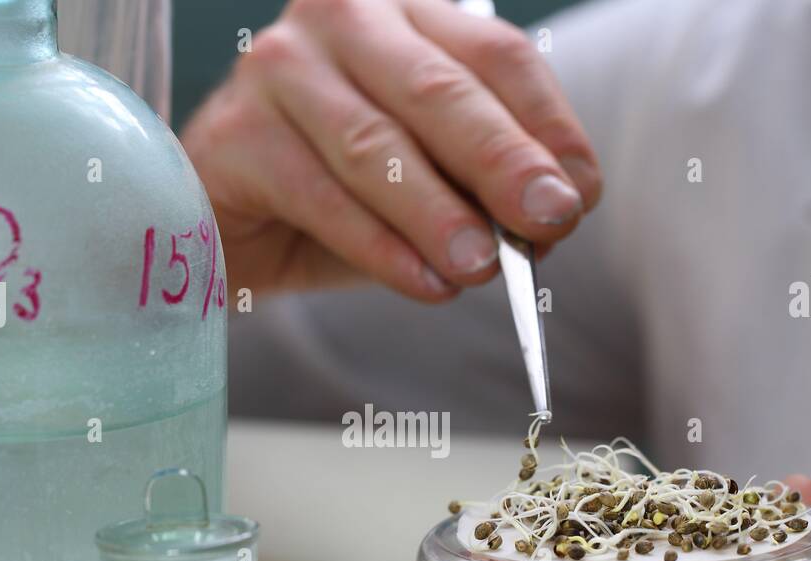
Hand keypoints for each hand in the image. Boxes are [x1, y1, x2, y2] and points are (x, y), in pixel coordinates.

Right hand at [181, 0, 601, 300]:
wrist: (230, 221)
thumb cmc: (340, 193)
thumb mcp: (428, 180)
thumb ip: (482, 185)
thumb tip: (551, 215)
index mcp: (406, 14)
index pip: (495, 55)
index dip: (547, 125)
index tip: (579, 194)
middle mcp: (341, 19)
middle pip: (439, 91)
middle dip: (502, 163)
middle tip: (548, 222)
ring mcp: (279, 69)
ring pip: (378, 147)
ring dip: (440, 215)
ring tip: (482, 268)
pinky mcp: (235, 135)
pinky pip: (323, 197)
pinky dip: (381, 249)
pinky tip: (425, 284)